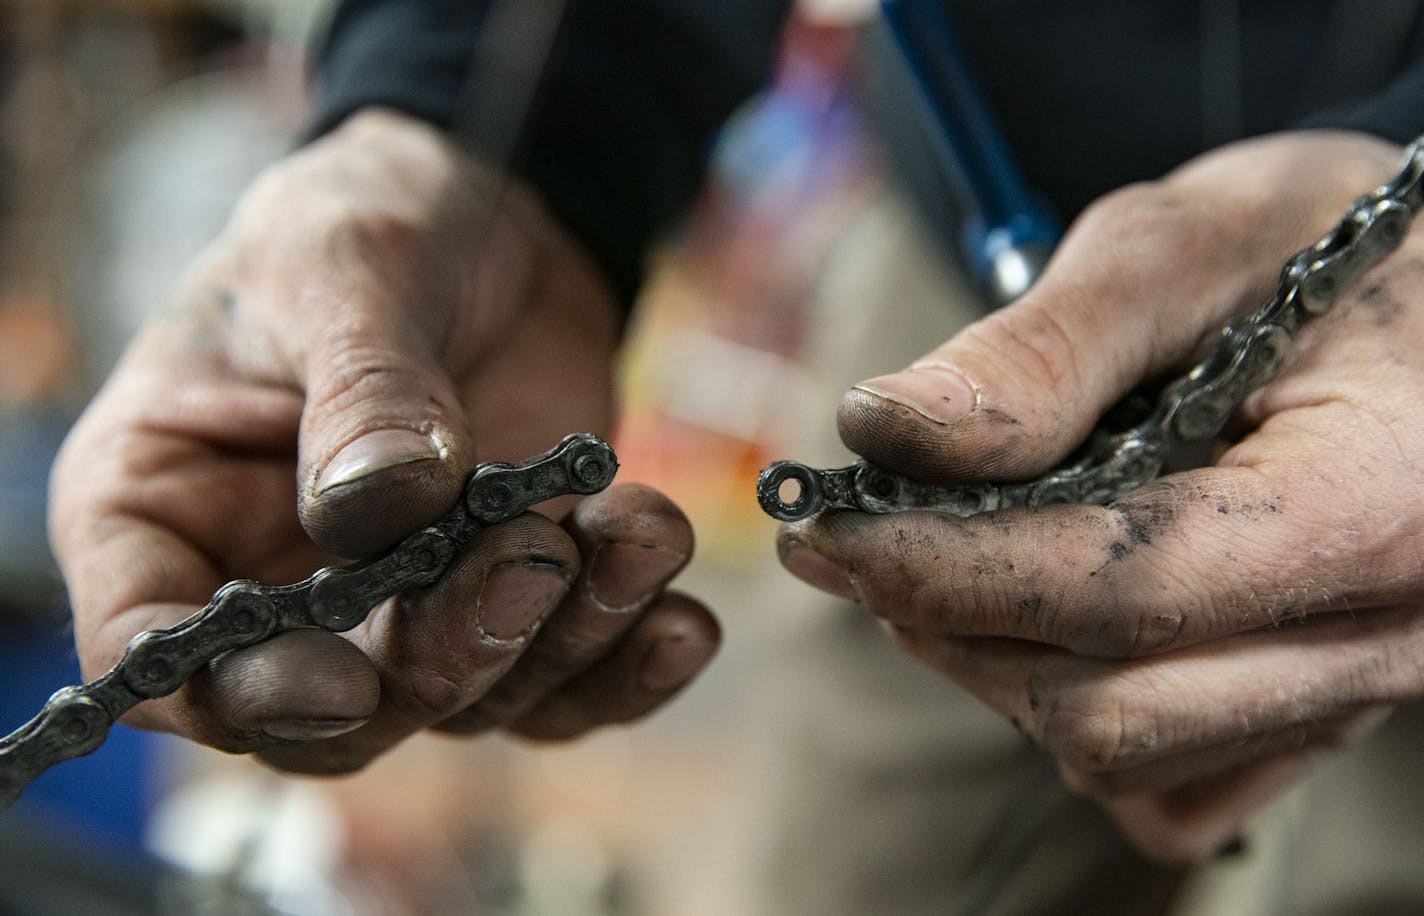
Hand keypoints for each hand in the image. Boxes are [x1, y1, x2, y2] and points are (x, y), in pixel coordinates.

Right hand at [49, 108, 716, 773]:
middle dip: (442, 656)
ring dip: (558, 642)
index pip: (151, 648)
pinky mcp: (510, 603)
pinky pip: (561, 684)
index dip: (233, 692)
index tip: (338, 676)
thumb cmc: (372, 221)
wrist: (495, 212)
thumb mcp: (344, 270)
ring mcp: (398, 609)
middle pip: (334, 711)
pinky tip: (681, 622)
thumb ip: (360, 390)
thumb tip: (380, 506)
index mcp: (168, 505)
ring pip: (464, 702)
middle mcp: (274, 586)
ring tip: (634, 538)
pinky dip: (624, 668)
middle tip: (528, 558)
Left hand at [778, 130, 1423, 860]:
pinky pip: (1168, 784)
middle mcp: (1384, 631)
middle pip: (1113, 709)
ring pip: (1125, 756)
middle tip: (850, 543)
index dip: (951, 567)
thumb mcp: (1188, 243)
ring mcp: (1355, 691)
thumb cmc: (1321, 243)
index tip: (830, 525)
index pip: (1128, 590)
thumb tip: (883, 430)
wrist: (1422, 288)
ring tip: (931, 559)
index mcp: (1378, 502)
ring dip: (995, 665)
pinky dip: (1071, 715)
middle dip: (952, 626)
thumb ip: (1042, 347)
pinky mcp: (1314, 716)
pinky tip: (1035, 613)